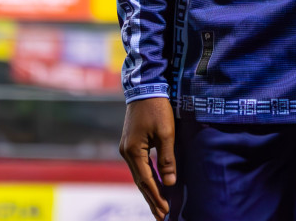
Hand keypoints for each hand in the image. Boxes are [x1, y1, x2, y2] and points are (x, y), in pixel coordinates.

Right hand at [120, 97, 176, 218]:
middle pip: (140, 181)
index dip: (156, 197)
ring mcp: (127, 148)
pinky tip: (154, 184)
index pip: (146, 181)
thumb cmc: (157, 108)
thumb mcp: (166, 133)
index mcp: (133, 151)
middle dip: (151, 199)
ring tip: (158, 206)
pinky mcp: (132, 143)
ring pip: (139, 174)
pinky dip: (147, 177)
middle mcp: (126, 152)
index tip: (165, 211)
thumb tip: (169, 183)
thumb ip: (166, 159)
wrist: (145, 87)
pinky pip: (140, 166)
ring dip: (149, 190)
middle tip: (161, 216)